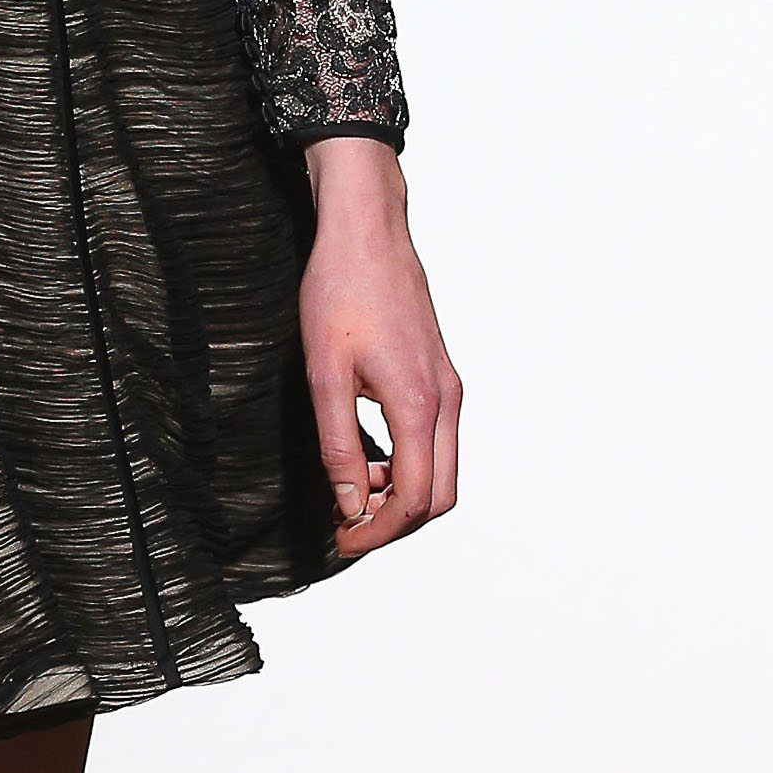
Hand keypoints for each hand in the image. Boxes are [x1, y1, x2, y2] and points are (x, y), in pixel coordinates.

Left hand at [299, 139, 459, 557]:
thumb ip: (338, 445)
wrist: (367, 233)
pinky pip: (435, 441)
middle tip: (347, 528)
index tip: (343, 539)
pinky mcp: (440, 376)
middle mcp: (445, 400)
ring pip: (441, 469)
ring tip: (349, 491)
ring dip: (401, 493)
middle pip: (440, 495)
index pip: (414, 497)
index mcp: (418, 403)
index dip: (378, 531)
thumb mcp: (323, 375)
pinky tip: (365, 456)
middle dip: (395, 522)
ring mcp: (448, 387)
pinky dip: (406, 463)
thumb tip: (348, 501)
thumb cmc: (342, 291)